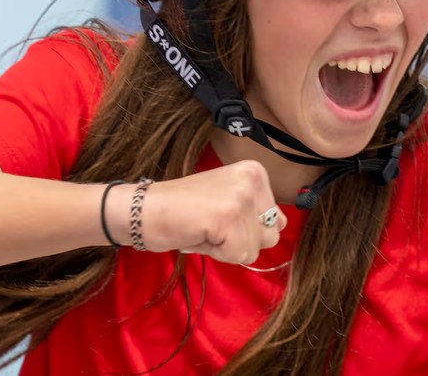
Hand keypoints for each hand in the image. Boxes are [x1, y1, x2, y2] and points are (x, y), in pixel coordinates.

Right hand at [136, 160, 287, 264]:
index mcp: (255, 171)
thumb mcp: (228, 198)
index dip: (245, 227)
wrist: (146, 209)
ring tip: (205, 229)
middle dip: (241, 239)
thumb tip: (282, 225)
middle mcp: (252, 179)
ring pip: (255, 248)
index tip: (218, 215)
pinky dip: (218, 253)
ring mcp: (241, 197)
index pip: (275, 219)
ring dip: (229, 248)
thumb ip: (256, 210)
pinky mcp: (228, 218)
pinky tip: (200, 234)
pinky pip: (239, 256)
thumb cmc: (184, 209)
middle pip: (270, 235)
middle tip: (211, 224)